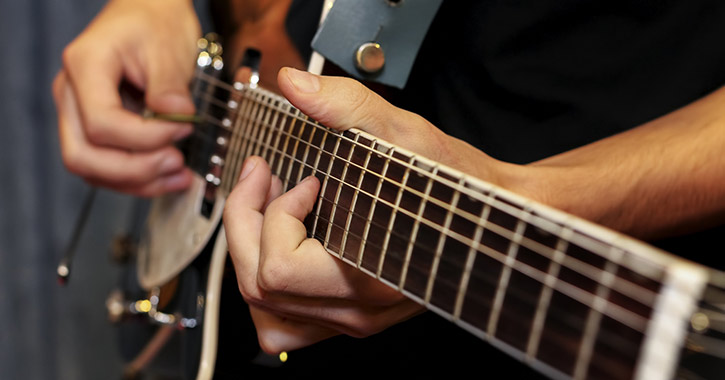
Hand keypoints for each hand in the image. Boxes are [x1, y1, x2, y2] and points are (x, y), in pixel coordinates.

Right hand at [53, 0, 200, 195]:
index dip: (146, 138)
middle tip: (177, 162)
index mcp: (85, 66)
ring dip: (137, 182)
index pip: (102, 123)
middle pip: (84, 156)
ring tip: (179, 176)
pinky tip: (170, 177)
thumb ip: (169, 86)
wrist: (150, 16)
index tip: (184, 130)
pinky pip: (106, 168)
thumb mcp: (168, 48)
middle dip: (135, 170)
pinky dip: (138, 180)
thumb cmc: (155, 25)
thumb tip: (176, 119)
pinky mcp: (95, 131)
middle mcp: (71, 95)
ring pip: (92, 169)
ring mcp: (78, 115)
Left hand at [224, 68, 514, 353]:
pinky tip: (283, 245)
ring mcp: (355, 318)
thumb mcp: (404, 134)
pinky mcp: (353, 316)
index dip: (275, 212)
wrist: (490, 219)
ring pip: (267, 314)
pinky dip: (268, 286)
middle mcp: (360, 308)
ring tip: (268, 212)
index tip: (305, 179)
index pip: (277, 267)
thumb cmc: (455, 184)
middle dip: (246, 221)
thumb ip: (347, 107)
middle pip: (259, 288)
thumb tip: (294, 86)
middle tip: (263, 177)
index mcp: (371, 274)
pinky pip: (287, 324)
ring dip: (251, 255)